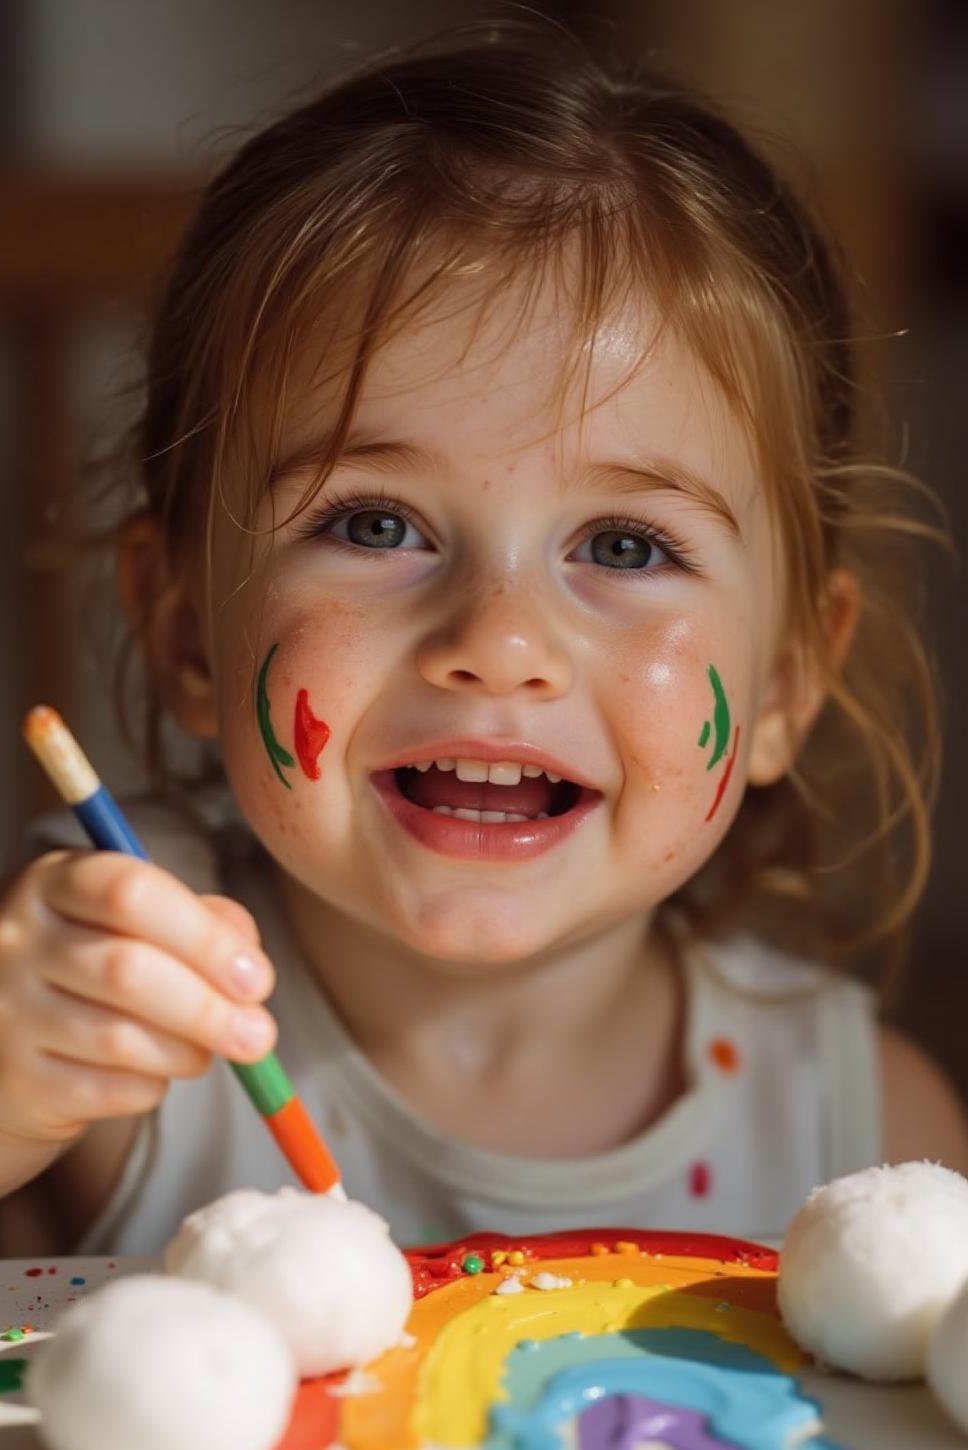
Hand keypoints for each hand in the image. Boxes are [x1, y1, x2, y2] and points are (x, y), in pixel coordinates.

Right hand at [0, 851, 276, 1148]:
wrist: (10, 1044)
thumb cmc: (92, 969)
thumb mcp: (136, 922)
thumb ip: (199, 920)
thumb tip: (247, 955)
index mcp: (55, 882)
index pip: (130, 891)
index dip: (205, 938)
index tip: (258, 978)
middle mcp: (17, 940)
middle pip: (127, 970)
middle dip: (209, 1008)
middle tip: (260, 1035)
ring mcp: (6, 1011)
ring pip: (116, 1037)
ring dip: (186, 1050)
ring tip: (210, 1053)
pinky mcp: (15, 1080)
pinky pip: (102, 1089)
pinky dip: (150, 1086)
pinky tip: (158, 1074)